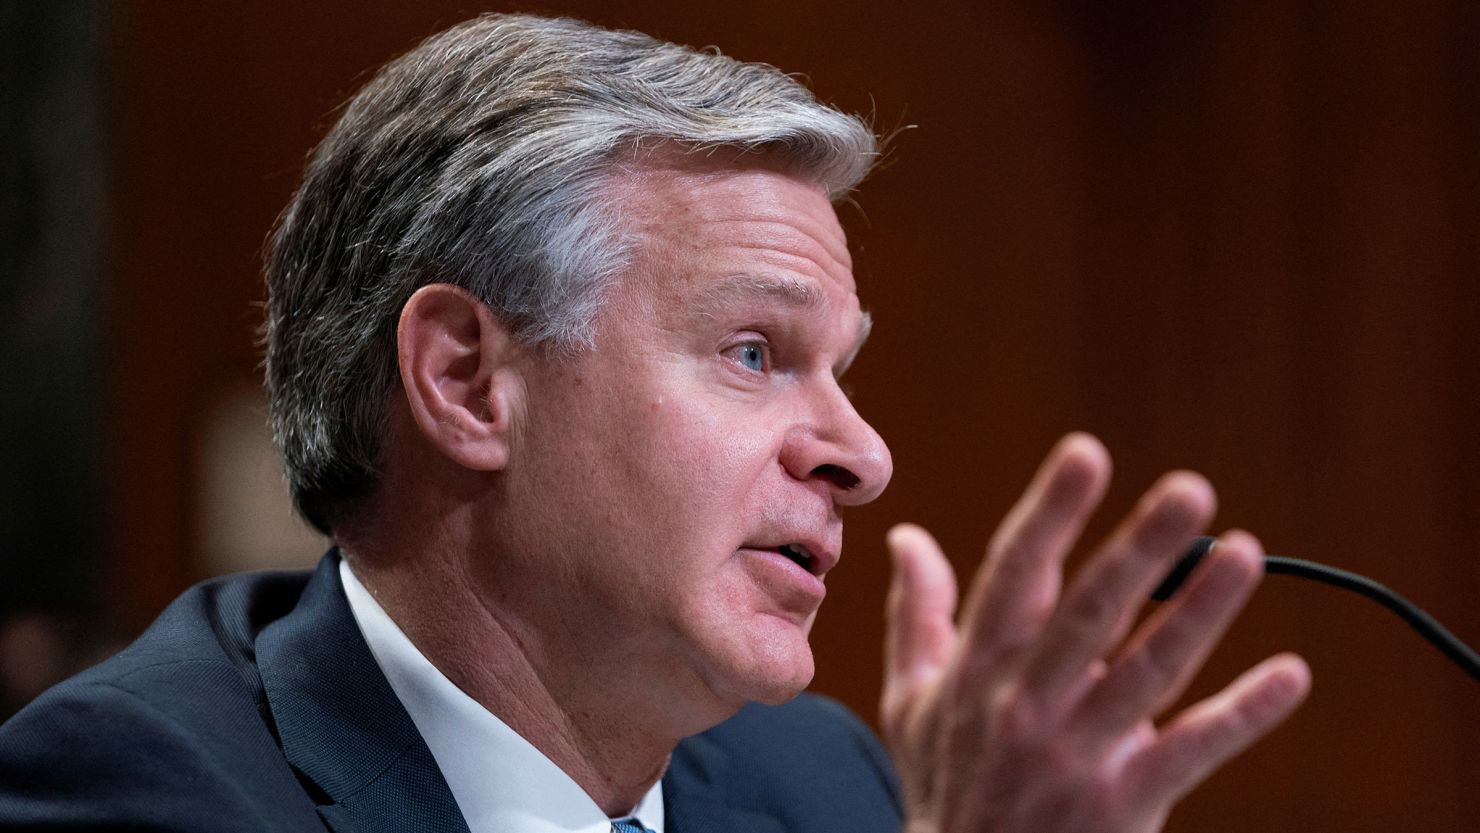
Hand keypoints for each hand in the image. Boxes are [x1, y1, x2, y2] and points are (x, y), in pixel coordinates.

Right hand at [881, 433, 1309, 832]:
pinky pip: (1190, 754)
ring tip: (1245, 554)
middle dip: (1138, 550)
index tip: (1087, 453)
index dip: (1051, 514)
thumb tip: (907, 537)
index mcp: (977, 671)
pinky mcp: (1122, 804)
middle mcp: (1025, 706)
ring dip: (1198, 614)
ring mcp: (1076, 757)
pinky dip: (1242, 716)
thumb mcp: (910, 701)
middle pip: (1089, 616)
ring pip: (1147, 675)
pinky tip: (1290, 674)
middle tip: (1190, 491)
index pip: (1014, 577)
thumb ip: (916, 614)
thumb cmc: (943, 786)